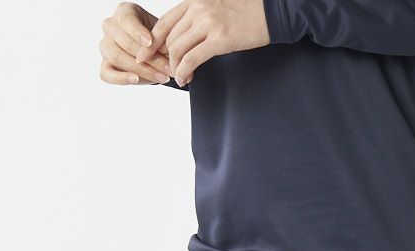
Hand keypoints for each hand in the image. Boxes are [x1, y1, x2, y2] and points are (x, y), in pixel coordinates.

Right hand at [99, 4, 172, 84]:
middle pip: (124, 42)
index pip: (126, 20)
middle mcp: (110, 26)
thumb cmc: (158, 40)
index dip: (138, 32)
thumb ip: (160, 41)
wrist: (155, 54)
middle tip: (168, 68)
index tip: (150, 43)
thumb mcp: (162, 35)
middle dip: (149, 58)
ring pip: (117, 57)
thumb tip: (163, 51)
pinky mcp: (104, 64)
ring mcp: (105, 46)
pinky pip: (106, 74)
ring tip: (161, 77)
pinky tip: (135, 79)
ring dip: (141, 70)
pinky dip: (120, 78)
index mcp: (124, 12)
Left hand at [137, 1, 269, 87]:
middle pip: (170, 39)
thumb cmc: (245, 15)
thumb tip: (184, 40)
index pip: (164, 23)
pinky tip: (186, 79)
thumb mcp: (215, 11)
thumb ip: (197, 20)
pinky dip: (184, 72)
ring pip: (178, 50)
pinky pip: (192, 59)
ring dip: (176, 68)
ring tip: (181, 78)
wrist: (269, 13)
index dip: (151, 42)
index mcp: (193, 1)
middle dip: (166, 60)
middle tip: (168, 73)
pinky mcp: (219, 39)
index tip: (144, 55)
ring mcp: (208, 23)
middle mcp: (197, 10)